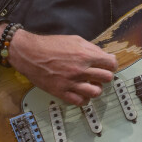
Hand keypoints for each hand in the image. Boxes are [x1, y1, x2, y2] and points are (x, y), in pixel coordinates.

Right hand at [0, 26, 117, 105]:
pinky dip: (84, 98)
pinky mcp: (61, 92)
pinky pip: (80, 102)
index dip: (111, 64)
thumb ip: (91, 48)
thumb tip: (104, 55)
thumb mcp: (74, 39)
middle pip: (107, 78)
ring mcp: (71, 83)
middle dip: (105, 75)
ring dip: (96, 88)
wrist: (29, 53)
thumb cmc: (50, 45)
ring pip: (96, 92)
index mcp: (85, 55)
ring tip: (90, 84)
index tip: (108, 65)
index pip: (111, 64)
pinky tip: (80, 92)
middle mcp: (80, 70)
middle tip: (99, 74)